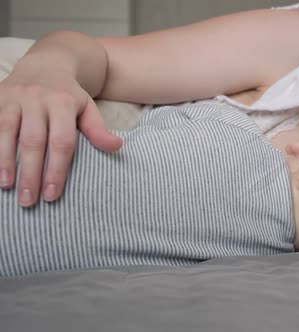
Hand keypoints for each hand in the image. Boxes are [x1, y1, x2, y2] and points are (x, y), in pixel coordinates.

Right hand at [0, 67, 122, 206]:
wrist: (45, 63)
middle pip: (33, 141)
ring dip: (5, 162)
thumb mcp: (88, 108)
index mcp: (63, 103)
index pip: (61, 142)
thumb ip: (98, 130)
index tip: (52, 195)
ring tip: (7, 187)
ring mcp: (13, 97)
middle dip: (31, 173)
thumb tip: (117, 147)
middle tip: (29, 201)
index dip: (57, 170)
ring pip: (6, 132)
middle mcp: (36, 98)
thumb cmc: (69, 95)